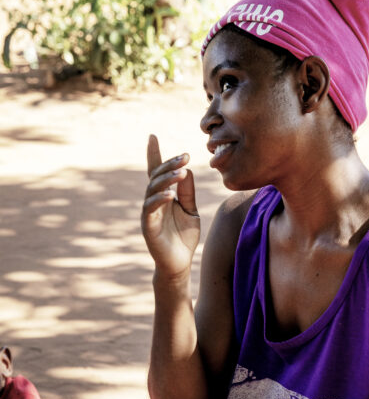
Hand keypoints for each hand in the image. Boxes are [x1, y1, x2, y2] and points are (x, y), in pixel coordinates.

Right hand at [142, 134, 200, 277]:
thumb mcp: (191, 211)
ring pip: (152, 190)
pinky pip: (150, 209)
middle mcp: (153, 201)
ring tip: (181, 172)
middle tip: (184, 157)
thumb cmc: (183, 237)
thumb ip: (188, 193)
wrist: (179, 263)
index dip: (154, 154)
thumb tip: (186, 171)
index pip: (157, 172)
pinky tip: (171, 195)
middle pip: (156, 177)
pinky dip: (160, 200)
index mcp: (163, 196)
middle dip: (169, 165)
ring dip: (166, 179)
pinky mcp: (147, 226)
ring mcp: (149, 213)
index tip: (152, 136)